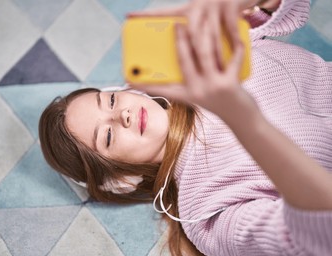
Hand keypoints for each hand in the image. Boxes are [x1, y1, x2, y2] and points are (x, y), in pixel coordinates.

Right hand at [129, 0, 256, 122]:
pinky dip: (237, 48)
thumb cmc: (220, 103)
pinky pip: (233, 60)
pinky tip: (237, 39)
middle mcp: (197, 91)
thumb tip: (188, 60)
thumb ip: (192, 80)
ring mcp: (213, 87)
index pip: (162, 89)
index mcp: (186, 95)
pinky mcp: (230, 85)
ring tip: (203, 20)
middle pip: (184, 59)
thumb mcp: (200, 95)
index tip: (129, 80)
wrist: (242, 119)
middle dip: (180, 40)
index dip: (145, 84)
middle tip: (177, 25)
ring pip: (205, 54)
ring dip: (204, 34)